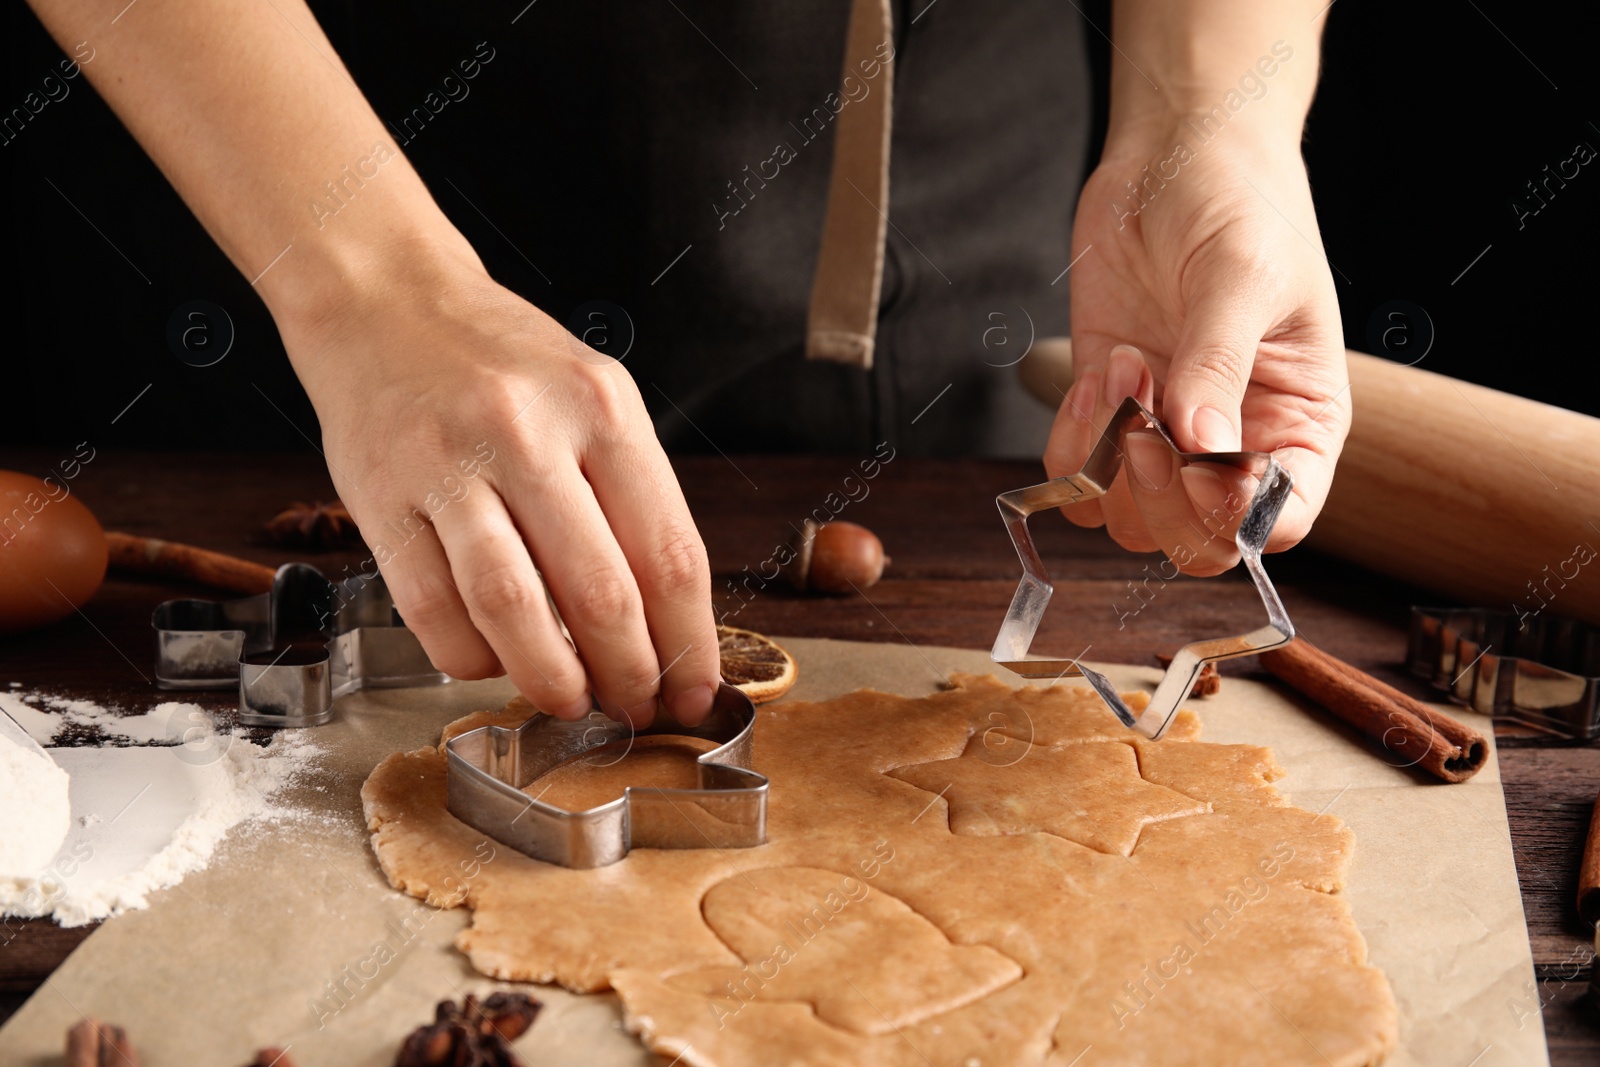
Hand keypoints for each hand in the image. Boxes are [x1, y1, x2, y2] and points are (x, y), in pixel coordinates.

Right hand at [277, 253, 719, 727]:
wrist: (387, 300)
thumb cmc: (504, 364)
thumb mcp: (592, 399)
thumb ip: (630, 497)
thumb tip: (666, 627)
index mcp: (601, 408)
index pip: (668, 553)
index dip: (690, 643)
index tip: (694, 691)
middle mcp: (527, 431)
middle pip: (599, 592)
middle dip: (629, 673)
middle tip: (635, 707)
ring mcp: (448, 464)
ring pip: (513, 609)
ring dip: (551, 679)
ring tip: (571, 702)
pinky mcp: (379, 496)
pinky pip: (432, 609)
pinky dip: (469, 657)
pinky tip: (492, 661)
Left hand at [1050, 126, 1348, 574]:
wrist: (1176, 152)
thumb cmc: (1240, 201)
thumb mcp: (1242, 276)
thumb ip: (1219, 362)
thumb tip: (1199, 442)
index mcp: (1298, 423)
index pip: (1277, 520)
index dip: (1233, 517)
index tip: (1198, 464)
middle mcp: (1233, 442)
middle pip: (1191, 540)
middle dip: (1156, 498)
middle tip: (1142, 423)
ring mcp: (1164, 431)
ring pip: (1124, 517)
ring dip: (1109, 460)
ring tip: (1124, 368)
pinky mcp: (1108, 408)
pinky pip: (1077, 470)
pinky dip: (1072, 439)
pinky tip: (1097, 371)